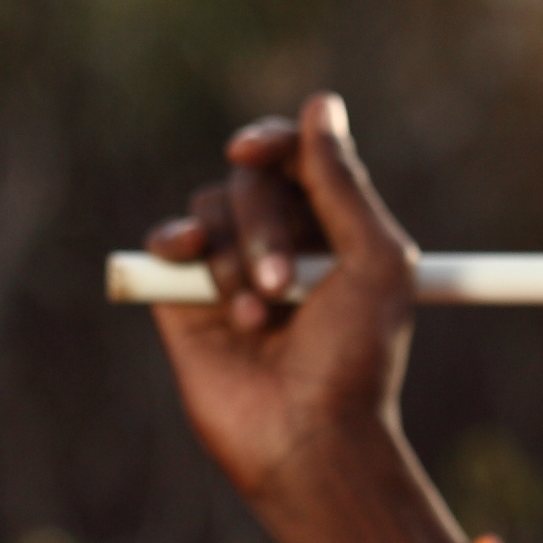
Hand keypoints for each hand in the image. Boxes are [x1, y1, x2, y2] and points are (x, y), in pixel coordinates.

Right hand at [141, 94, 462, 542]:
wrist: (309, 437)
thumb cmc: (356, 358)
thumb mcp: (376, 260)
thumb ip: (343, 183)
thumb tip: (320, 105)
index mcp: (332, 230)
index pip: (294, 157)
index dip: (273, 142)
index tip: (253, 151)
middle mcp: (279, 243)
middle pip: (249, 181)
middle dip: (263, 225)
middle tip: (285, 288)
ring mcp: (230, 271)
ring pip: (209, 210)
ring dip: (233, 255)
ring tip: (257, 317)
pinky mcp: (185, 303)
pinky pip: (166, 244)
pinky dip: (174, 243)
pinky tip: (187, 261)